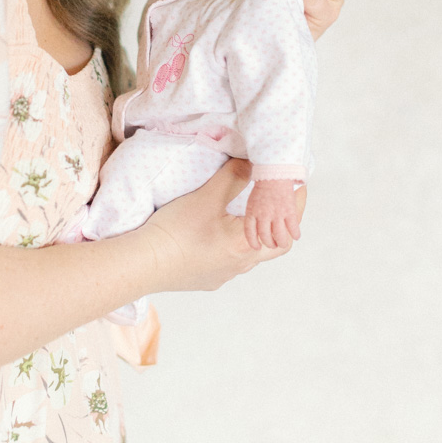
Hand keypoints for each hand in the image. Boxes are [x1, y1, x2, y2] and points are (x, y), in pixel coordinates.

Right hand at [141, 159, 305, 293]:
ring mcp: (223, 274)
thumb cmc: (176, 231)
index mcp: (246, 245)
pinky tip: (220, 233)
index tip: (298, 188)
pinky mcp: (206, 279)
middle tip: (278, 201)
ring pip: (250, 254)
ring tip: (248, 213)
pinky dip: (234, 244)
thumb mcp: (206, 198)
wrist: (142, 264)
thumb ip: (233, 178)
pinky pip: (230, 261)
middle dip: (278, 223)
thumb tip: (253, 163)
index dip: (296, 208)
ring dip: (255, 234)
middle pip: (273, 246)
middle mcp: (240, 264)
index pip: (286, 230)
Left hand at [244, 179, 300, 250]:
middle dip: (269, 243)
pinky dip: (295, 234)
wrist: (275, 173)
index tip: (256, 247)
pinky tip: (296, 235)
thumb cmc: (263, 186)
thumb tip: (256, 227)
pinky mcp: (289, 211)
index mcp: (252, 212)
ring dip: (282, 242)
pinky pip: (293, 228)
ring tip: (283, 243)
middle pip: (265, 237)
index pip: (250, 232)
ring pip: (280, 236)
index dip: (253, 242)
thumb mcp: (252, 201)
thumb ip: (253, 215)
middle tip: (273, 244)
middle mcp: (263, 215)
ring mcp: (277, 214)